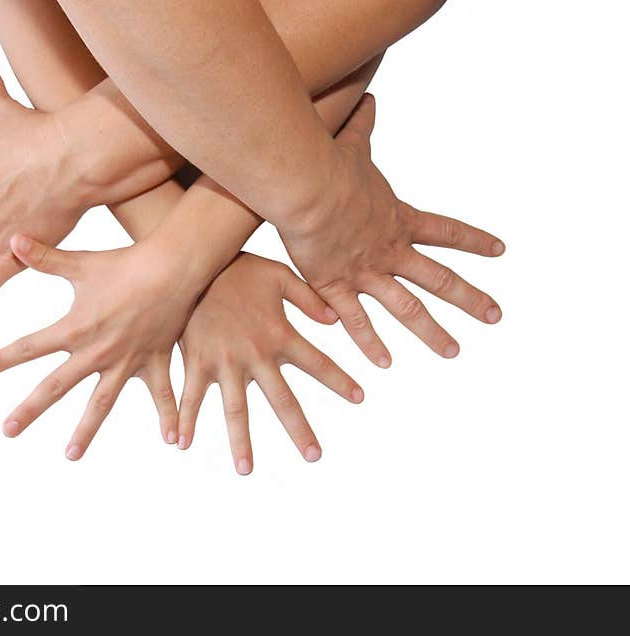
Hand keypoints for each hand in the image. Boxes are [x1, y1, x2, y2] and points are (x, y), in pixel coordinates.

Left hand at [0, 234, 199, 457]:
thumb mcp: (80, 262)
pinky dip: (167, 417)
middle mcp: (96, 352)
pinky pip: (161, 394)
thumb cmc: (124, 263)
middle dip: (29, 409)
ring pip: (101, 403)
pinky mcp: (153, 361)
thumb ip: (44, 257)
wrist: (170, 269)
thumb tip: (11, 239)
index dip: (2, 358)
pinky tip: (173, 442)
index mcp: (74, 329)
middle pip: (55, 387)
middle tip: (7, 431)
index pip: (29, 347)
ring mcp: (125, 361)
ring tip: (70, 455)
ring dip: (85, 431)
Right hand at [176, 253, 362, 474]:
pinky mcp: (197, 361)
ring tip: (246, 470)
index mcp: (279, 335)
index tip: (361, 398)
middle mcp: (256, 356)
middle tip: (314, 456)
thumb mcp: (280, 276)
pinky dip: (185, 419)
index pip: (318, 363)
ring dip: (241, 441)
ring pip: (236, 409)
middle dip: (300, 430)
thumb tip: (337, 319)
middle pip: (283, 400)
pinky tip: (180, 443)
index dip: (340, 381)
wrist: (195, 263)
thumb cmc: (238, 268)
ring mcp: (225, 362)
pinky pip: (191, 395)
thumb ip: (308, 299)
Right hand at [279, 94, 504, 366]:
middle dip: (469, 298)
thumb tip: (368, 96)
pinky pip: (356, 319)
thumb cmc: (329, 166)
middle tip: (495, 316)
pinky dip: (370, 342)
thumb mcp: (352, 145)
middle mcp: (390, 249)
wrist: (308, 188)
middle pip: (439, 278)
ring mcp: (366, 270)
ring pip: (407, 306)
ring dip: (432, 331)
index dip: (473, 241)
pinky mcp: (335, 285)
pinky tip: (384, 364)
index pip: (446, 231)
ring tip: (453, 352)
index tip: (500, 250)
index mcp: (397, 219)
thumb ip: (362, 127)